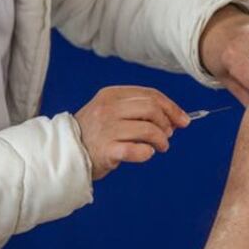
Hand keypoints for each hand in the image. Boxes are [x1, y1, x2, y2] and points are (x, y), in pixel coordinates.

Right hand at [74, 86, 190, 179]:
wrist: (65, 153)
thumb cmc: (95, 133)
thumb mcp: (111, 111)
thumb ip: (137, 109)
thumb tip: (174, 117)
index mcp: (111, 94)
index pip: (150, 95)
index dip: (171, 107)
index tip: (183, 120)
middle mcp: (108, 108)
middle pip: (152, 109)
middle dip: (167, 123)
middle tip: (168, 135)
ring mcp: (107, 129)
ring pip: (149, 130)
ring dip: (161, 140)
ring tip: (160, 147)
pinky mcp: (107, 150)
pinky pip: (138, 151)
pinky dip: (147, 153)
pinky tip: (145, 154)